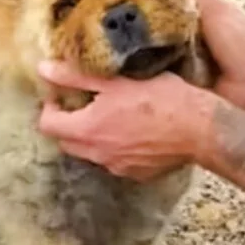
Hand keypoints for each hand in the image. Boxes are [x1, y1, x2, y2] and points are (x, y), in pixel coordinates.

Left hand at [36, 60, 217, 180]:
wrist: (201, 129)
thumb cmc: (163, 100)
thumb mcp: (118, 81)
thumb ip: (77, 76)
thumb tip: (43, 69)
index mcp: (88, 130)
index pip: (47, 124)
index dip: (50, 106)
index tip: (63, 93)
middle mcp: (98, 155)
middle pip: (66, 141)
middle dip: (69, 122)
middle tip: (86, 102)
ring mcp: (118, 167)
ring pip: (92, 152)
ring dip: (95, 136)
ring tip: (115, 115)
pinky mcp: (138, 174)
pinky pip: (117, 161)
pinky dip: (118, 147)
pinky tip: (137, 131)